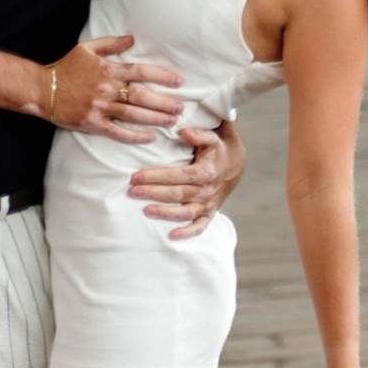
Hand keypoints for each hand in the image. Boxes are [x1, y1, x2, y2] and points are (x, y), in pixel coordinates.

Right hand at [49, 38, 186, 138]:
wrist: (41, 89)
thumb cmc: (66, 67)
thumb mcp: (87, 48)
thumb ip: (111, 43)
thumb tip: (132, 38)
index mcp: (107, 69)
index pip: (141, 71)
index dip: (162, 76)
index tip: (179, 81)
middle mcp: (106, 88)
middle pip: (141, 95)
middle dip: (164, 102)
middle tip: (182, 107)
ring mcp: (100, 107)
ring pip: (133, 114)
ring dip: (155, 118)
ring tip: (172, 121)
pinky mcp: (92, 123)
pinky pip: (117, 131)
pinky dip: (134, 136)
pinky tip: (149, 138)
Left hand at [135, 119, 233, 237]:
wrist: (235, 166)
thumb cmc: (218, 149)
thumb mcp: (212, 138)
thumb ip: (200, 134)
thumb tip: (184, 132)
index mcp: (206, 171)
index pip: (177, 175)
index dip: (156, 176)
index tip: (136, 176)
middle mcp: (207, 190)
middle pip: (177, 194)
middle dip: (153, 193)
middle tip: (132, 192)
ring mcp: (208, 204)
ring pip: (185, 212)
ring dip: (165, 212)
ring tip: (145, 211)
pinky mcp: (209, 214)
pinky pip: (199, 227)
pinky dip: (187, 233)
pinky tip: (171, 236)